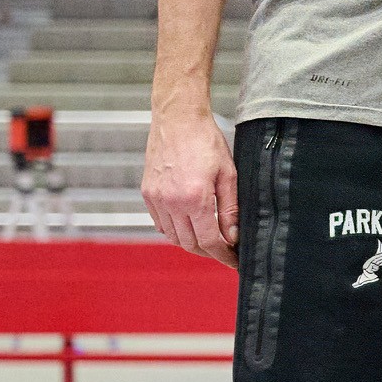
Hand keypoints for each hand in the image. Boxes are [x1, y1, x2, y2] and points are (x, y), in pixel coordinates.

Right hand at [142, 108, 237, 260]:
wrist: (178, 120)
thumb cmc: (206, 142)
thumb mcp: (228, 174)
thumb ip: (230, 208)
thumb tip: (232, 237)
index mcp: (194, 198)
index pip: (210, 241)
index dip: (224, 256)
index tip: (235, 261)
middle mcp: (170, 202)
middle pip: (190, 244)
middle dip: (209, 252)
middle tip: (226, 252)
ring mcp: (155, 198)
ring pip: (173, 237)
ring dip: (192, 243)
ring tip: (210, 240)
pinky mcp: (147, 193)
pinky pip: (160, 223)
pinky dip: (175, 231)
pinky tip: (189, 226)